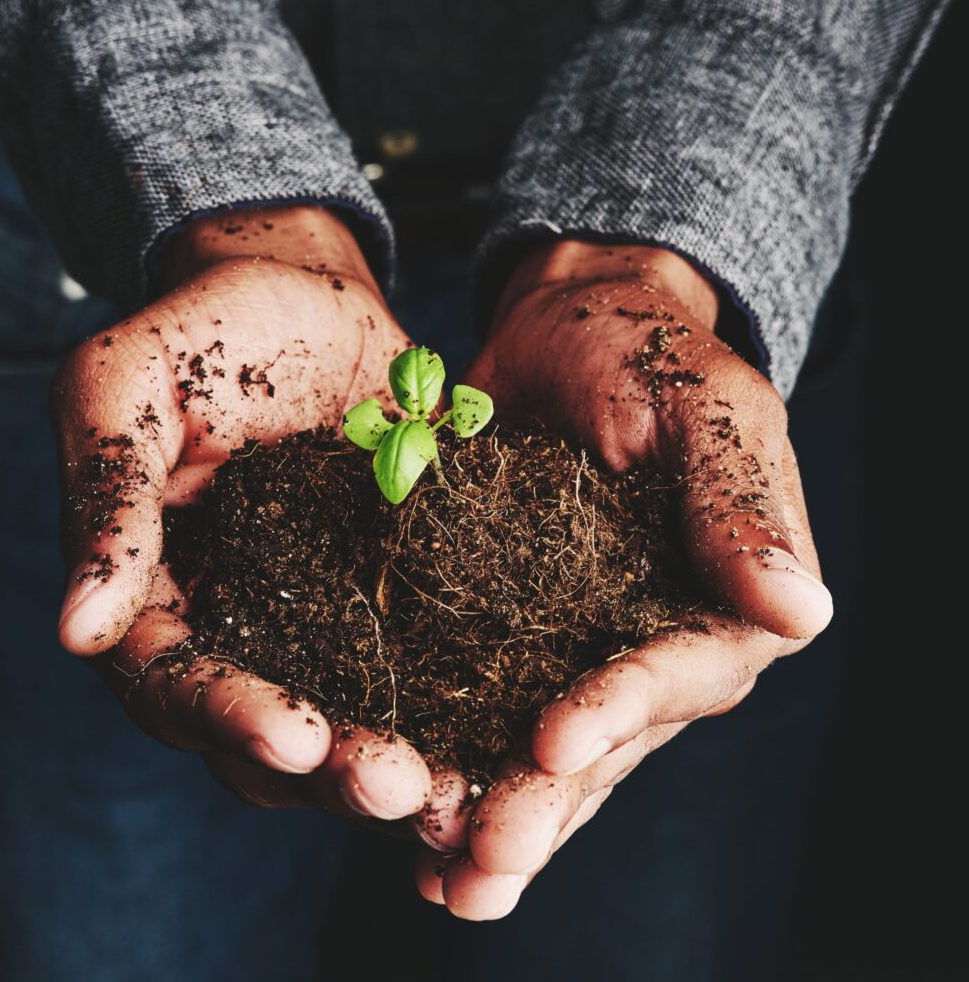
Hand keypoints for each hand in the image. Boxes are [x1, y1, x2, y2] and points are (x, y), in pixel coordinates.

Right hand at [51, 206, 442, 822]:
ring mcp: (315, 614)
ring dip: (390, 762)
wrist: (305, 291)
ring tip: (453, 789)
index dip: (229, 717)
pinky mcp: (387, 590)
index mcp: (159, 589)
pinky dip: (447, 710)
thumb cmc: (203, 326)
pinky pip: (413, 666)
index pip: (175, 681)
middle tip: (397, 786)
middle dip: (328, 769)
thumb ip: (107, 498)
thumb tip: (76, 631)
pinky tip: (496, 739)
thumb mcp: (125, 387)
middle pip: (265, 731)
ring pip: (343, 719)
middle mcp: (236, 621)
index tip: (298, 739)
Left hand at [415, 241, 833, 917]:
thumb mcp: (703, 406)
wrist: (565, 333)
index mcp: (719, 602)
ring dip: (495, 818)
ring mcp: (575, 650)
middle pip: (604, 743)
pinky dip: (451, 764)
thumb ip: (743, 501)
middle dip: (546, 803)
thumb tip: (801, 611)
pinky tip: (412, 818)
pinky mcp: (506, 636)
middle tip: (483, 859)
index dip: (620, 708)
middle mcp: (651, 646)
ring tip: (443, 879)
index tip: (555, 738)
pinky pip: (480, 711)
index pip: (676, 673)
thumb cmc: (647, 354)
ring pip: (542, 754)